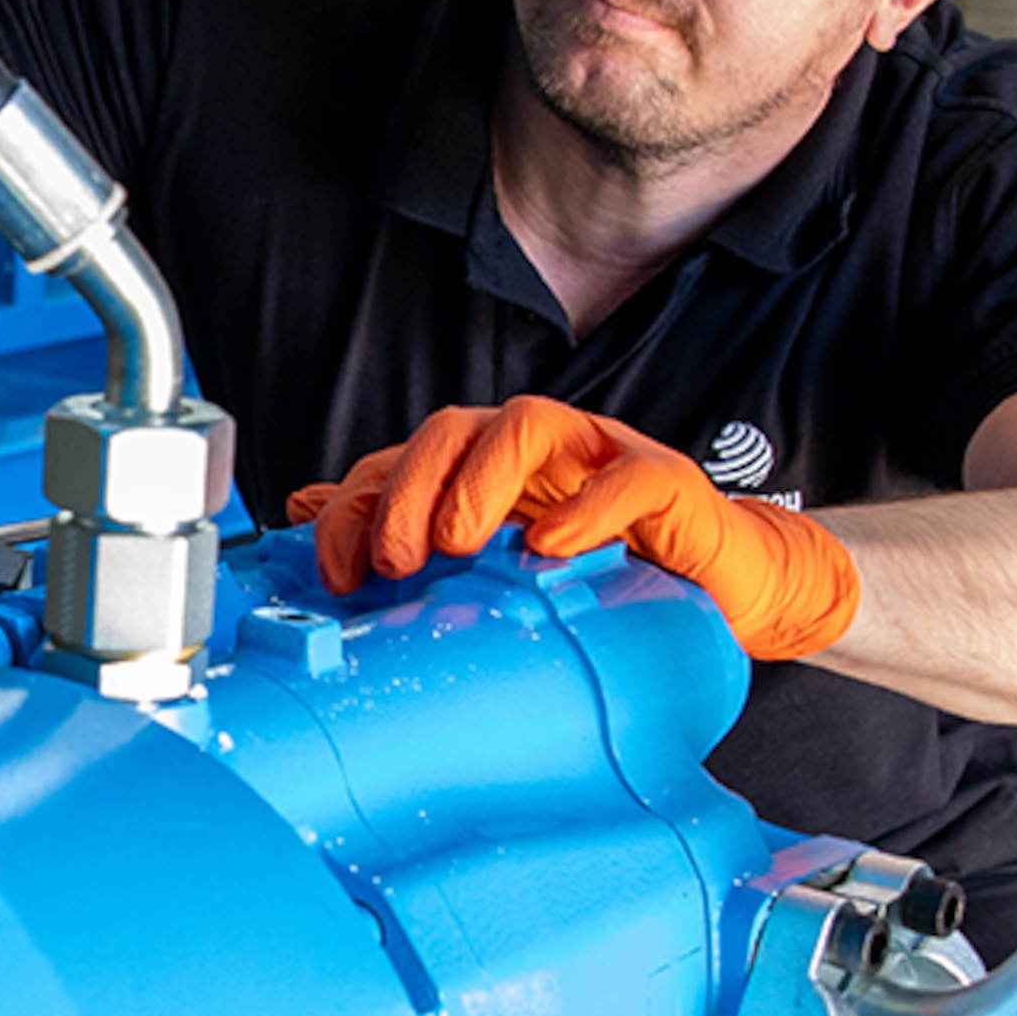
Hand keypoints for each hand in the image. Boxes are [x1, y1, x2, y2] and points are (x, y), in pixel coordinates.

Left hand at [287, 396, 861, 663]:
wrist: (714, 591)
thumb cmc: (594, 575)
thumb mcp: (490, 572)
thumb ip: (403, 538)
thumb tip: (302, 511)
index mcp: (478, 469)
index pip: (399, 462)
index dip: (357, 508)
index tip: (339, 576)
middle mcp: (529, 450)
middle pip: (452, 429)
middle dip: (411, 490)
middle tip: (397, 560)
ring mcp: (598, 455)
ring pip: (528, 424)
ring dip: (482, 481)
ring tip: (461, 544)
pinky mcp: (665, 481)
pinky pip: (625, 478)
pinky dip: (587, 509)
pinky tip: (553, 549)